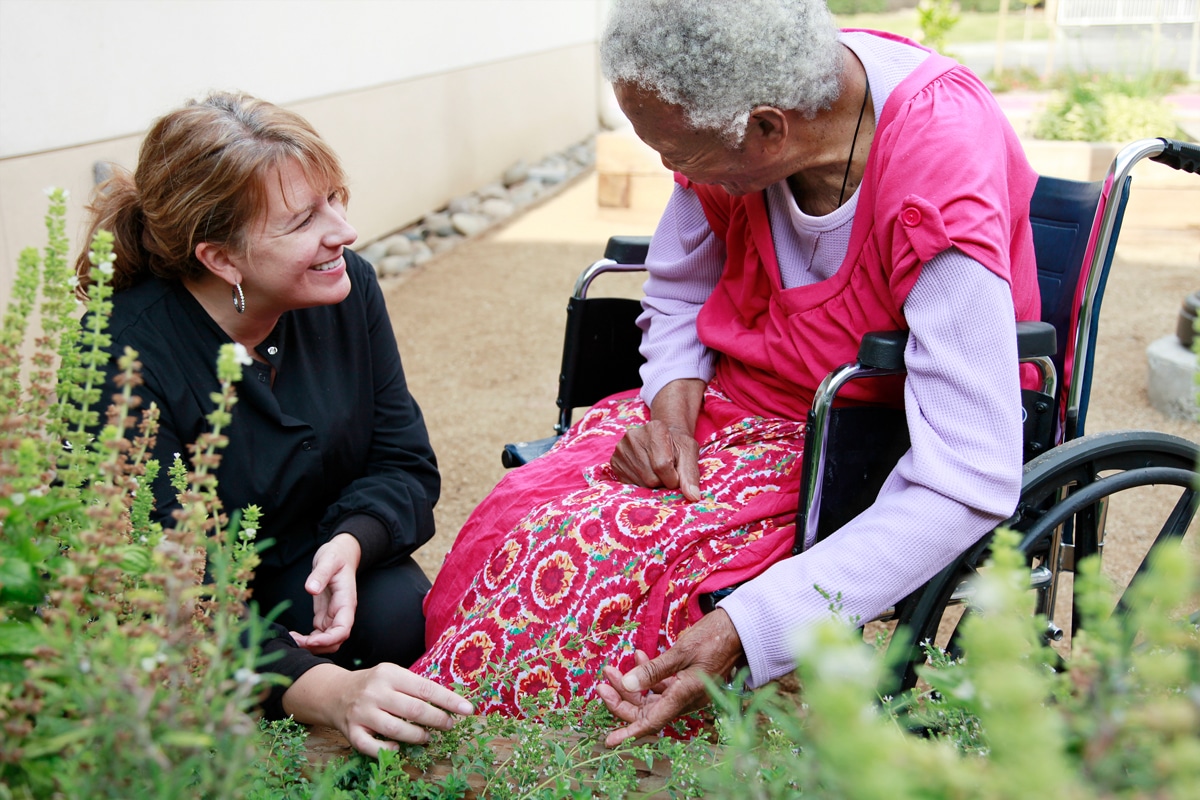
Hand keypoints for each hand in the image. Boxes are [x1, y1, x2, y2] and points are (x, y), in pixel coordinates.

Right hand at [282, 662, 474, 756]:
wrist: (334, 693)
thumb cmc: (373, 685)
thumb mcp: (393, 675)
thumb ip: (415, 686)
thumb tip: (450, 701)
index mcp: (389, 674)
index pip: (425, 688)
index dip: (449, 701)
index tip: (467, 710)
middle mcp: (375, 692)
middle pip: (413, 710)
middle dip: (437, 720)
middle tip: (449, 725)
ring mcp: (361, 713)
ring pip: (396, 729)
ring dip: (418, 736)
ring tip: (429, 737)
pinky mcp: (351, 731)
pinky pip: (371, 746)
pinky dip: (388, 749)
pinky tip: (399, 747)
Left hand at [290, 533, 360, 653]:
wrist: (339, 554)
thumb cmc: (336, 556)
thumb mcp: (328, 560)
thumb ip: (320, 574)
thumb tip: (311, 588)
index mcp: (346, 602)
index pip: (343, 629)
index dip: (328, 639)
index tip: (311, 640)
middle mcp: (341, 613)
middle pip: (335, 641)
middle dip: (317, 646)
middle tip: (295, 641)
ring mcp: (332, 616)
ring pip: (327, 642)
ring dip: (311, 646)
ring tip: (292, 640)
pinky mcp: (324, 616)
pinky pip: (318, 636)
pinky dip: (307, 641)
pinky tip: (294, 636)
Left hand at [596, 609, 743, 746]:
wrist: (741, 629)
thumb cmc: (714, 638)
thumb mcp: (681, 651)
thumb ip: (653, 670)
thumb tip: (626, 684)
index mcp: (685, 696)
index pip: (651, 722)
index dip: (628, 732)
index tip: (608, 741)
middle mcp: (686, 699)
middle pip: (647, 711)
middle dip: (622, 700)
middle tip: (602, 683)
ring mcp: (688, 691)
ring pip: (652, 698)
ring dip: (631, 685)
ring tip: (612, 669)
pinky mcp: (689, 681)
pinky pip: (664, 686)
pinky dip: (648, 675)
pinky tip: (638, 656)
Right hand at [610, 378, 704, 500]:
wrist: (662, 439)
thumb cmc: (678, 447)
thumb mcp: (689, 455)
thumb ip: (691, 475)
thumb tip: (693, 497)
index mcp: (655, 429)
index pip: (663, 465)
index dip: (673, 478)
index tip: (677, 475)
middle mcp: (634, 436)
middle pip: (651, 477)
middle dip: (663, 482)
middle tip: (667, 473)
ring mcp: (621, 449)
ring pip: (640, 483)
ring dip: (652, 484)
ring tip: (656, 472)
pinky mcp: (614, 461)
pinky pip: (629, 485)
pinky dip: (641, 484)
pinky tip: (645, 473)